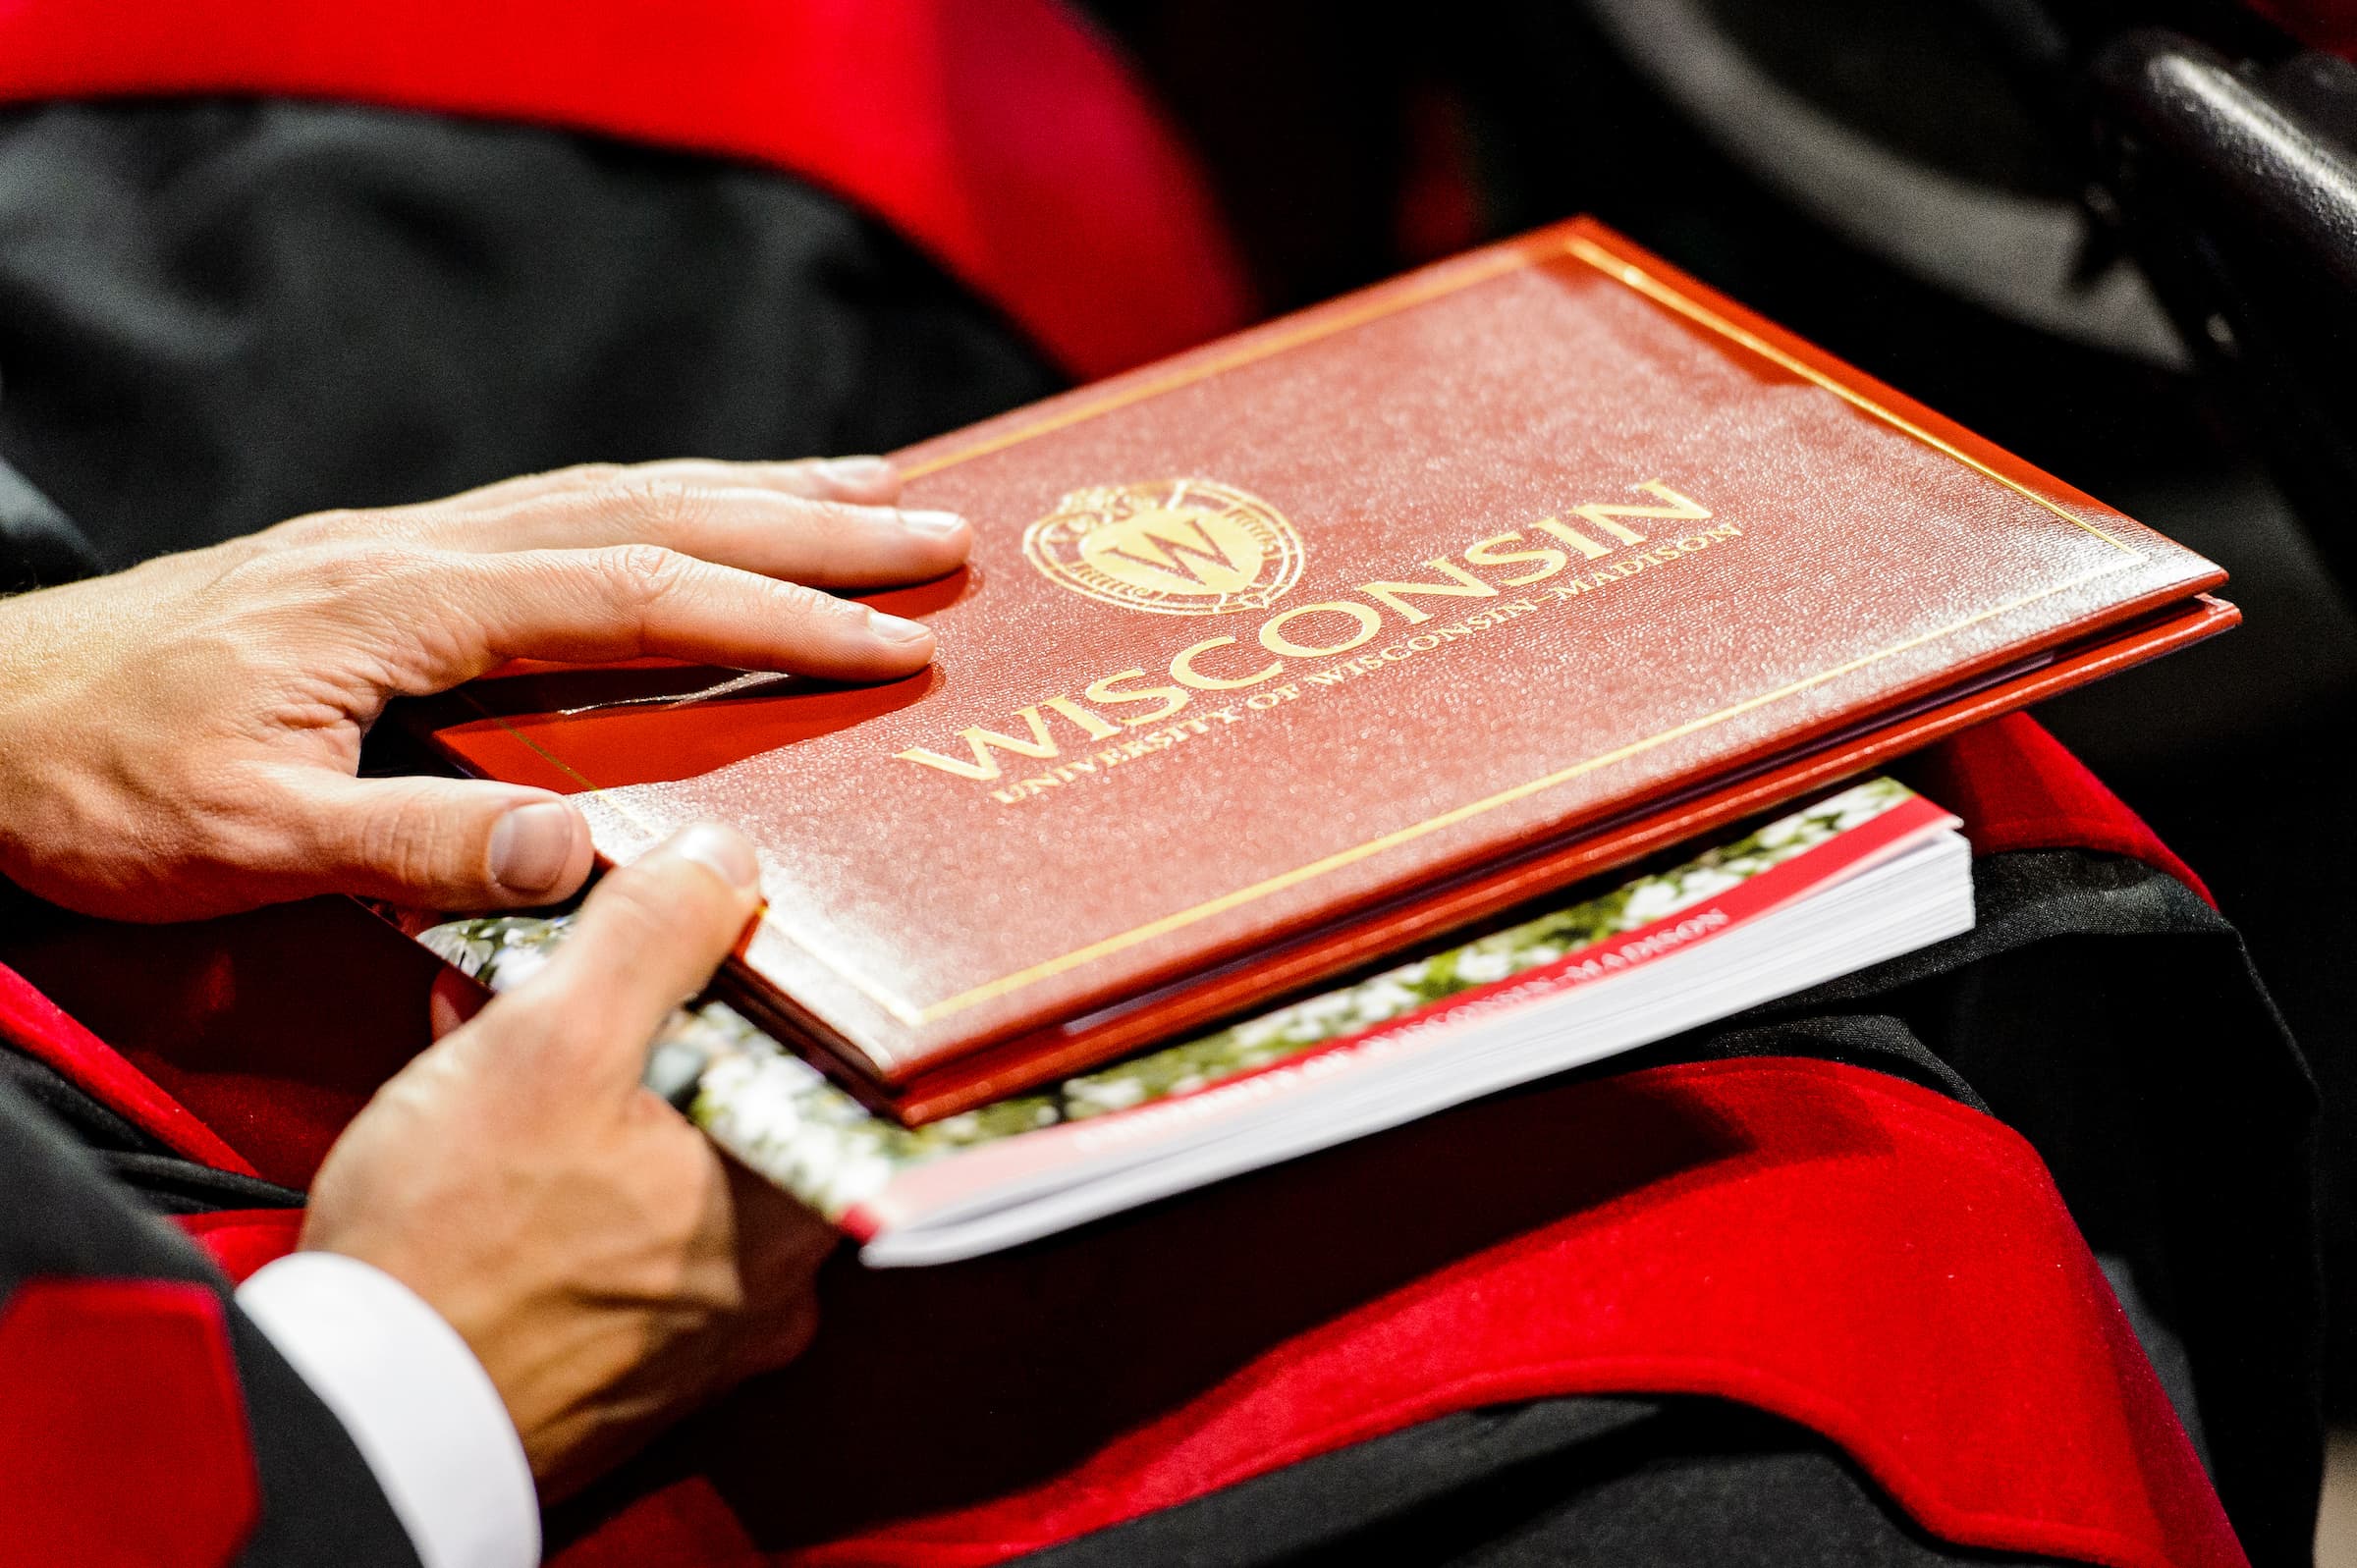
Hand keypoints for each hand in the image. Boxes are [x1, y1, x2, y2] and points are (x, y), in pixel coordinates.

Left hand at [0, 457, 967, 919]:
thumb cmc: (88, 787)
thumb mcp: (239, 846)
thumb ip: (414, 848)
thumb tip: (587, 857)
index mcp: (399, 608)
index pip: (632, 601)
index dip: (776, 620)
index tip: (895, 641)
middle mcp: (417, 549)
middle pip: (650, 514)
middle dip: (807, 524)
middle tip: (940, 532)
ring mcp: (401, 545)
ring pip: (612, 493)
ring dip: (752, 492)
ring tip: (869, 491)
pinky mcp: (383, 563)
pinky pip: (558, 510)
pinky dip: (665, 503)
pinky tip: (707, 515)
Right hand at [304, 821, 833, 1497]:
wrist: (351, 1417)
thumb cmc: (451, 1245)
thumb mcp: (551, 1041)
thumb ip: (654, 935)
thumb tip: (725, 861)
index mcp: (798, 1201)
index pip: (830, 1046)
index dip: (757, 965)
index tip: (697, 922)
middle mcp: (777, 1277)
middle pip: (747, 1096)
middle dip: (657, 1014)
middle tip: (585, 961)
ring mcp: (703, 1322)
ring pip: (675, 1152)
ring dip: (600, 1075)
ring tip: (510, 1011)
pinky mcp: (628, 1351)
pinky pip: (622, 1215)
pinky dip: (570, 1151)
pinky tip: (491, 1093)